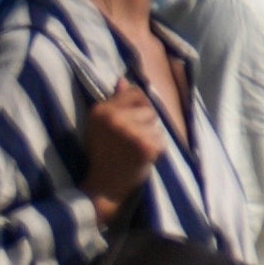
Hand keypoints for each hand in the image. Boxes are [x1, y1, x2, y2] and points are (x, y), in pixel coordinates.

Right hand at [76, 84, 165, 202]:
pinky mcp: (145, 145)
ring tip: (135, 149)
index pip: (136, 93)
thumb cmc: (104, 153)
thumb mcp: (101, 124)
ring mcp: (130, 131)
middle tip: (131, 140)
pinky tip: (142, 157)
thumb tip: (124, 80)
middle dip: (146, 122)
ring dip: (152, 136)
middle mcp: (114, 117)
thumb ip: (114, 101)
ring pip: (157, 124)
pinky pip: (162, 139)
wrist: (104, 184)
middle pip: (149, 107)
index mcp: (101, 109)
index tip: (130, 123)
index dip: (139, 108)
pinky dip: (157, 149)